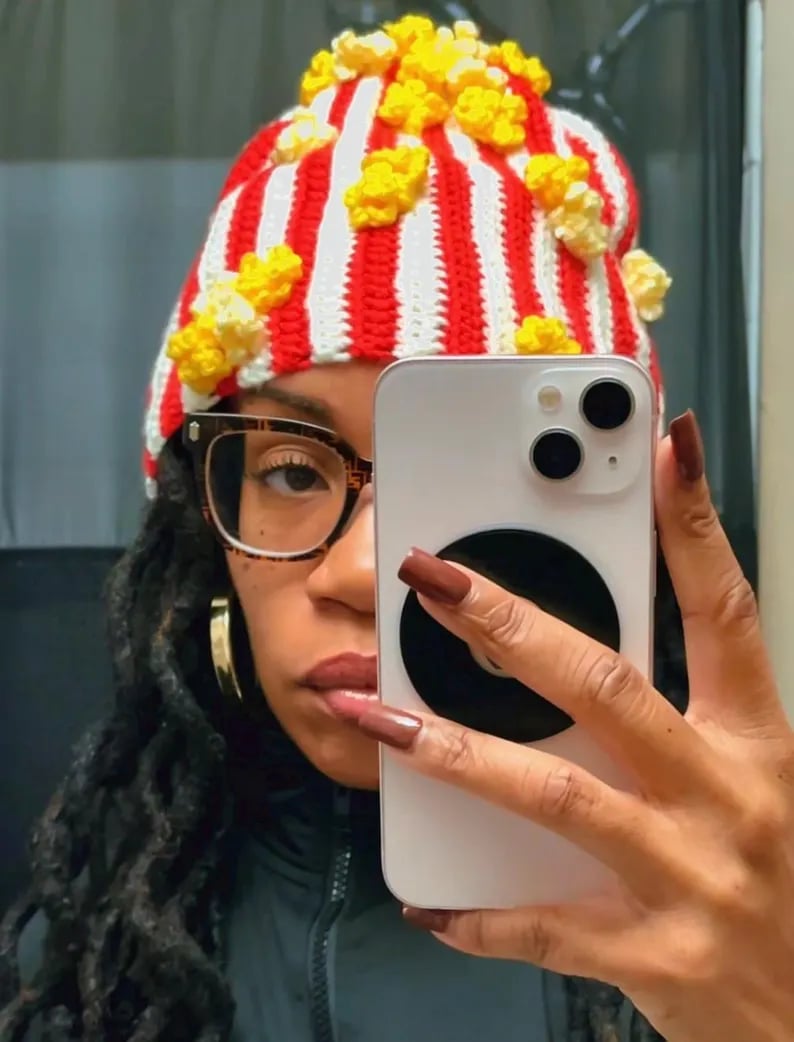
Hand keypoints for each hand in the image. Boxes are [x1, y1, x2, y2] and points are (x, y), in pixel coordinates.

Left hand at [355, 412, 793, 1041]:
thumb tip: (580, 658)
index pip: (725, 610)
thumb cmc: (790, 883)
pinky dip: (478, 913)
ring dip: (455, 749)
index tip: (666, 447)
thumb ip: (688, 721)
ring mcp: (688, 876)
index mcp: (760, 743)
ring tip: (380, 713)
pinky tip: (426, 899)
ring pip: (554, 793)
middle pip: (606, 685)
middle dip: (511, 624)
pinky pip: (545, 926)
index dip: (696, 524)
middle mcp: (724, 797)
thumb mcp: (765, 783)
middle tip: (435, 577)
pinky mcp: (652, 955)